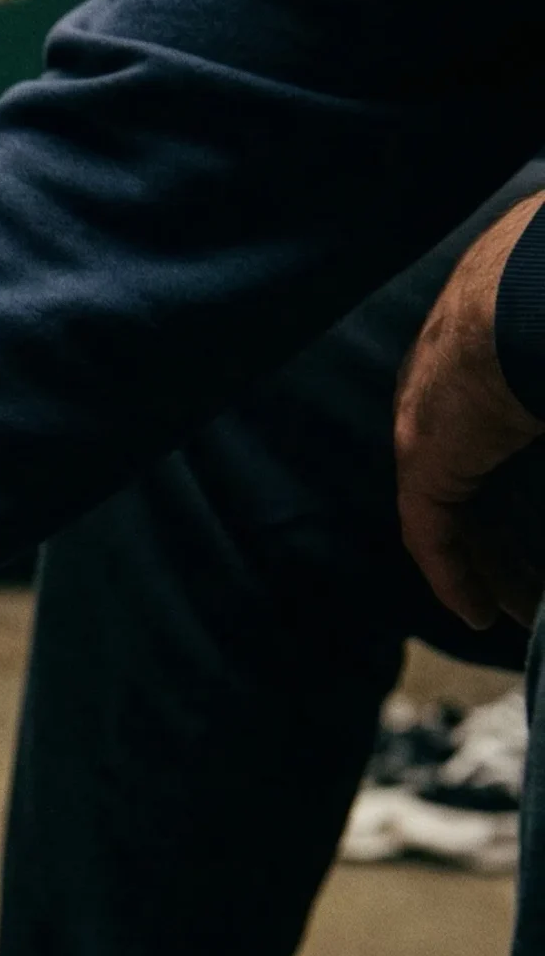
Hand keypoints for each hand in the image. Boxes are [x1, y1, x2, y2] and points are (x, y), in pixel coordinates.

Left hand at [398, 191, 544, 628]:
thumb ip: (544, 396)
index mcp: (494, 339)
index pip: (501, 421)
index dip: (529, 475)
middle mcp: (454, 376)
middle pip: (483, 473)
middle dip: (515, 531)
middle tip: (544, 585)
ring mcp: (433, 412)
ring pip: (462, 506)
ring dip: (494, 563)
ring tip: (526, 613)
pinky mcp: (423, 452)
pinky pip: (431, 529)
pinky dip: (454, 574)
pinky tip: (481, 616)